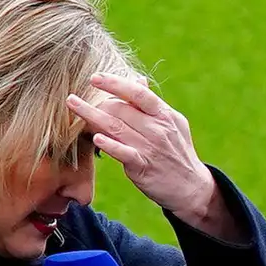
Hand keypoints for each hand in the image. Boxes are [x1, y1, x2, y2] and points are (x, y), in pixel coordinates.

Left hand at [71, 75, 236, 241]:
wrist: (192, 187)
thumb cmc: (178, 153)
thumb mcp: (174, 124)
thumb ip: (153, 104)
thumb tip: (139, 80)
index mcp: (164, 115)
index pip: (139, 93)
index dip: (116, 83)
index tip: (95, 77)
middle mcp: (158, 128)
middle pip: (121, 110)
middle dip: (96, 102)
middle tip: (73, 99)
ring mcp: (150, 147)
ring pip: (116, 127)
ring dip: (92, 116)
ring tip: (73, 106)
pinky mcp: (143, 167)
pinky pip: (123, 153)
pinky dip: (110, 145)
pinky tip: (96, 138)